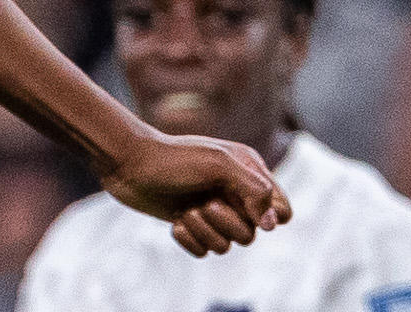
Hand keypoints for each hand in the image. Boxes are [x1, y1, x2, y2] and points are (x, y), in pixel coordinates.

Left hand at [98, 131, 291, 256]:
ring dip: (204, 230)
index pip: (282, 210)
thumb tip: (272, 225)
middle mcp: (233, 194)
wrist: (127, 163)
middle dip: (227, 223)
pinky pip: (205, 251)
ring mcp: (211, 211)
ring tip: (186, 210)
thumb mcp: (218, 164)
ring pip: (228, 245)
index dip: (270, 216)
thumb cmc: (173, 159)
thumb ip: (254, 190)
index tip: (248, 209)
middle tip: (204, 202)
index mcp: (247, 173)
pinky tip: (175, 220)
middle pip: (253, 234)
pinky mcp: (191, 225)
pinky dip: (189, 239)